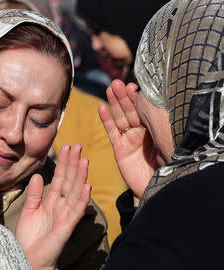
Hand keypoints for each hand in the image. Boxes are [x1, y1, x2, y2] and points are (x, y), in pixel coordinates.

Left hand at [15, 144, 90, 269]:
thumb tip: (38, 175)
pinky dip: (82, 199)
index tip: (67, 147)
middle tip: (78, 146)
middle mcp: (61, 206)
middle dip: (74, 164)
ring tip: (84, 160)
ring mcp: (65, 216)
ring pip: (75, 192)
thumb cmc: (29, 238)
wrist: (29, 259)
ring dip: (81, 176)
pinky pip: (75, 211)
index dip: (64, 163)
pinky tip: (87, 186)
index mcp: (51, 202)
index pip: (60, 178)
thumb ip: (34, 194)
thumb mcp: (29, 211)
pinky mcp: (66, 227)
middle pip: (70, 181)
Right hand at [98, 80, 158, 197]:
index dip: (137, 97)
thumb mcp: (167, 142)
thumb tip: (158, 106)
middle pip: (130, 110)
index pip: (144, 109)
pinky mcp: (120, 149)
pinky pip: (112, 131)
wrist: (159, 187)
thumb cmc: (168, 166)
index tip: (132, 86)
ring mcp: (130, 140)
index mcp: (154, 129)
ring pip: (120, 117)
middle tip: (116, 82)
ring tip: (110, 89)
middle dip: (123, 96)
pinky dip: (106, 119)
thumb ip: (160, 126)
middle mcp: (141, 132)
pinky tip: (102, 107)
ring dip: (114, 103)